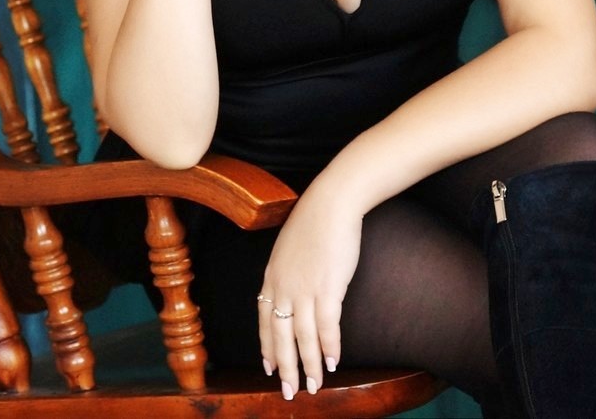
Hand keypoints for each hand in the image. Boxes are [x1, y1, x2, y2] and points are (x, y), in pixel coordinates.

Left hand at [256, 185, 361, 399]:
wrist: (331, 203)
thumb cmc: (314, 221)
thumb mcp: (288, 248)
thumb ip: (286, 270)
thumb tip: (292, 287)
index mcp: (271, 277)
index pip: (263, 320)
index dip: (266, 346)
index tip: (268, 366)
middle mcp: (283, 287)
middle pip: (280, 336)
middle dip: (284, 367)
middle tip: (288, 391)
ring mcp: (304, 289)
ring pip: (303, 337)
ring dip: (308, 365)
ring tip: (313, 386)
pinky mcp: (328, 288)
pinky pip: (326, 326)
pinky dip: (329, 347)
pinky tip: (332, 362)